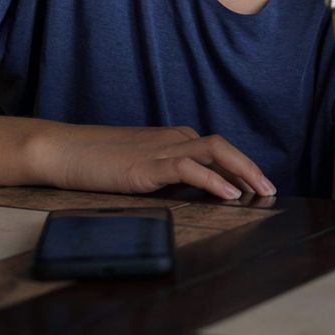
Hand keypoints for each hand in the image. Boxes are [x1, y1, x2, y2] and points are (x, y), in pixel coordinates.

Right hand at [30, 123, 275, 199]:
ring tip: (260, 193)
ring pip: (214, 151)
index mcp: (174, 139)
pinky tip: (228, 195)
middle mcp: (173, 139)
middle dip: (251, 168)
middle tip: (271, 190)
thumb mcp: (143, 168)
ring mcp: (160, 149)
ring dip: (243, 171)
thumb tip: (198, 193)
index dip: (243, 167)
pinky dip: (213, 180)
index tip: (259, 187)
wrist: (63, 150)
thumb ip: (169, 176)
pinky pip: (188, 168)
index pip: (218, 150)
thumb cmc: (99, 162)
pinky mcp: (146, 165)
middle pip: (224, 147)